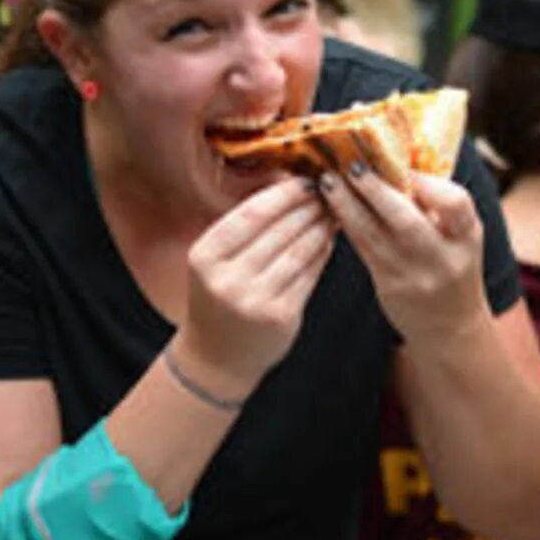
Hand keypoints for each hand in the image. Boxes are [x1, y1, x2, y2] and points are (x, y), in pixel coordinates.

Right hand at [177, 178, 338, 396]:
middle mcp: (227, 279)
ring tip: (334, 212)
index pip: (250, 214)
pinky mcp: (281, 317)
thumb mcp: (212, 263)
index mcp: (205, 257)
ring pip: (298, 251)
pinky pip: (309, 275)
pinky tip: (329, 239)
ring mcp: (255, 300)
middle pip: (278, 230)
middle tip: (328, 191)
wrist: (216, 359)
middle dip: (308, 207)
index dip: (283, 194)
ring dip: (320, 227)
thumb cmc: (217, 302)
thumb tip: (288, 187)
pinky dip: (322, 253)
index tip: (304, 180)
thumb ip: (241, 230)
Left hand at [320, 167, 486, 345]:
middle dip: (375, 190)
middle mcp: (442, 257)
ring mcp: (414, 275)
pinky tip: (331, 205)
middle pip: (405, 220)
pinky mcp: (389, 286)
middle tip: (351, 165)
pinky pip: (363, 248)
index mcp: (467, 237)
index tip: (403, 165)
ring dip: (347, 204)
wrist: (451, 327)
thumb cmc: (453, 267)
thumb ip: (437, 205)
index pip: (455, 203)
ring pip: (374, 234)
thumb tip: (397, 157)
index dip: (427, 182)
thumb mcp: (460, 236)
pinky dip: (346, 223)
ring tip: (328, 180)